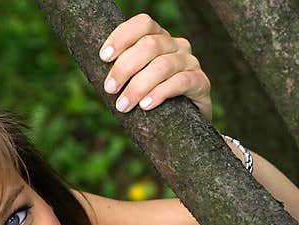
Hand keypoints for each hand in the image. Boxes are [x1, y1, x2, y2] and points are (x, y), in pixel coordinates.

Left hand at [98, 13, 212, 122]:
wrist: (187, 125)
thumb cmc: (156, 102)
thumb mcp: (138, 82)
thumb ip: (125, 73)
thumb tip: (96, 73)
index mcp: (160, 38)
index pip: (143, 24)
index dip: (122, 37)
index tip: (103, 57)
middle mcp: (177, 46)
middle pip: (150, 45)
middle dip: (125, 67)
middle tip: (110, 89)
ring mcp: (191, 63)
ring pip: (162, 66)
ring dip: (138, 86)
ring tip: (123, 105)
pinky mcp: (201, 82)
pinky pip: (180, 82)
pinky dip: (160, 93)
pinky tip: (146, 105)